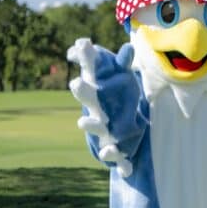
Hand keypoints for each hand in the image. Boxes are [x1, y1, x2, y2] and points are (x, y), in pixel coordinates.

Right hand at [67, 38, 135, 176]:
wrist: (119, 139)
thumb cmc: (117, 106)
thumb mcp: (123, 85)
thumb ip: (123, 65)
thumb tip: (129, 46)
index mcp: (98, 94)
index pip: (90, 73)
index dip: (84, 59)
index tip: (81, 43)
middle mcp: (96, 111)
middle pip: (87, 98)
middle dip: (83, 92)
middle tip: (76, 82)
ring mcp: (103, 131)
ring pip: (93, 127)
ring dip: (91, 125)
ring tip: (84, 123)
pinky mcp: (114, 150)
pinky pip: (114, 157)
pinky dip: (117, 161)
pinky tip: (122, 164)